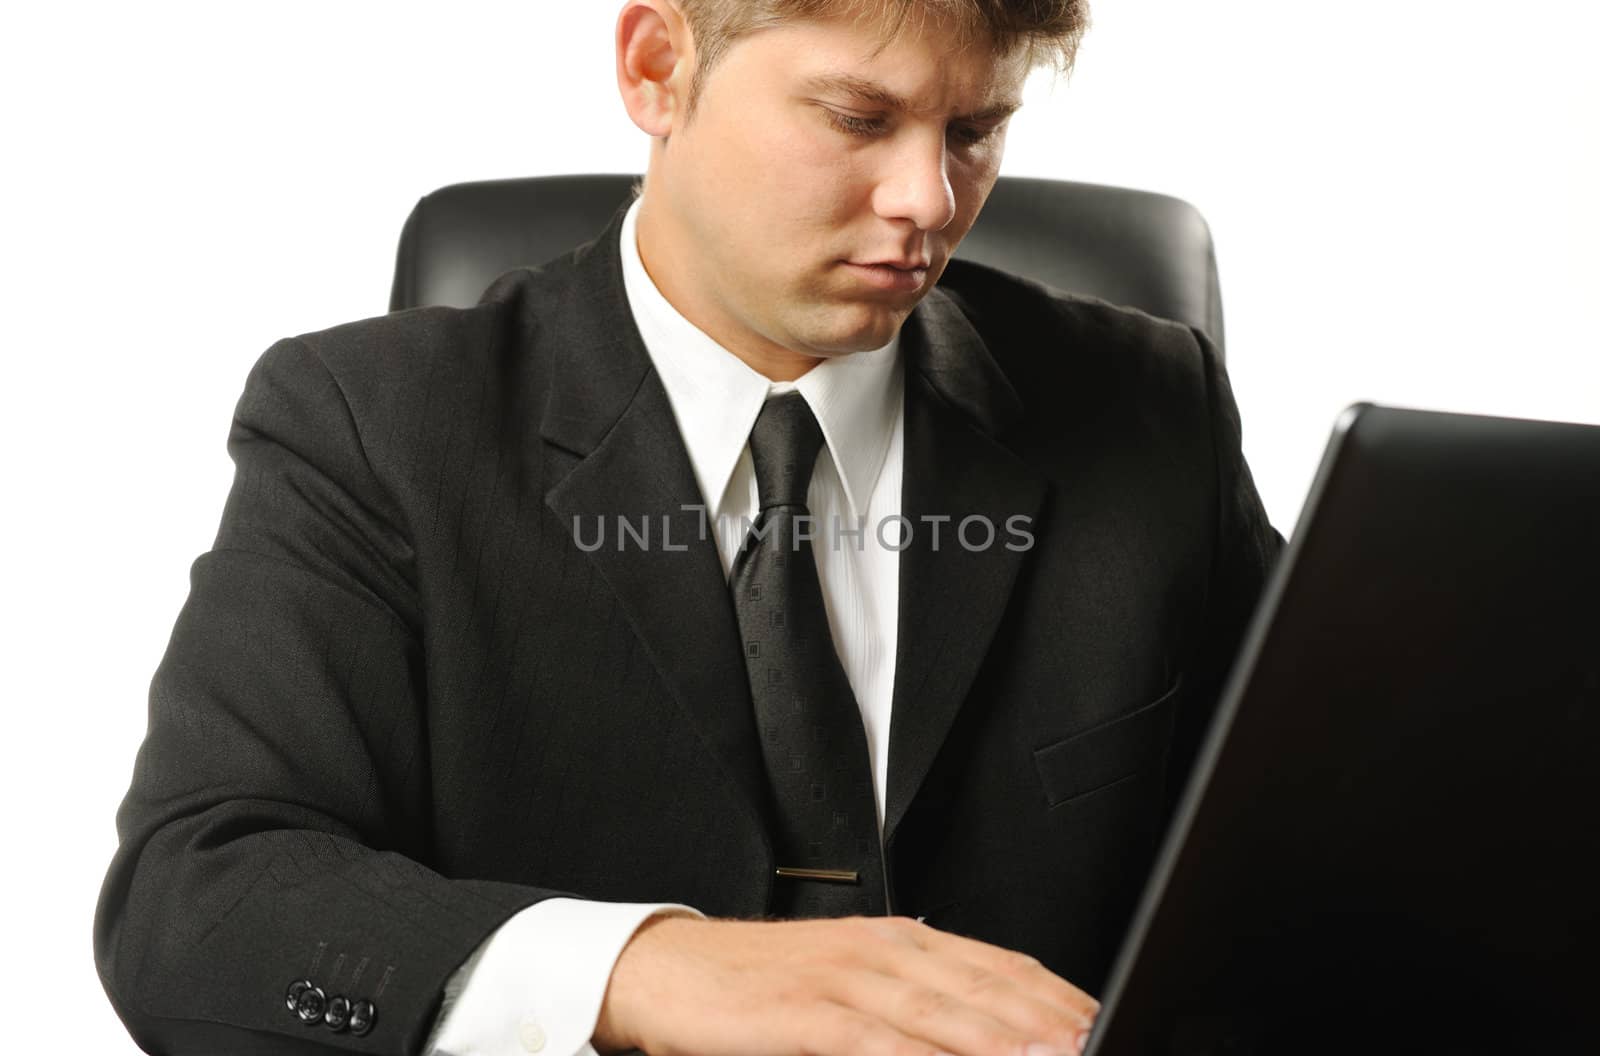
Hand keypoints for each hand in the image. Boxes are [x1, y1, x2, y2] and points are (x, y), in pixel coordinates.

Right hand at [592, 913, 1098, 1055]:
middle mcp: (880, 950)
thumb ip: (913, 1004)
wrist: (666, 970)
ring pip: (941, 1012)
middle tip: (1099, 1045)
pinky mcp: (801, 1012)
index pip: (999, 967)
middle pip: (985, 988)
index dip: (1057, 998)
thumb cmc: (761, 986)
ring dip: (1000, 1041)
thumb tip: (981, 1033)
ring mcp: (841, 978)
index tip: (1105, 1025)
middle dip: (1049, 1024)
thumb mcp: (847, 984)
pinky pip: (870, 1039)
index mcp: (899, 940)